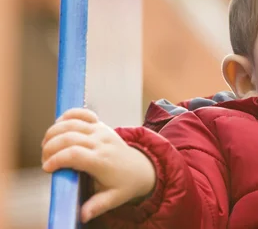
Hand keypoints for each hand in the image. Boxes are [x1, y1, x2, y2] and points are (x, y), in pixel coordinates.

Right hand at [42, 108, 155, 222]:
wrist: (141, 168)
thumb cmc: (124, 185)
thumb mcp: (114, 199)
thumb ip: (97, 206)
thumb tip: (83, 216)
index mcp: (102, 161)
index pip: (75, 154)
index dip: (57, 159)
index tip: (47, 168)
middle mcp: (101, 143)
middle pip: (69, 137)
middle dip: (50, 147)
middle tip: (44, 160)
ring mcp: (101, 131)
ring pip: (73, 123)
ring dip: (54, 131)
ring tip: (47, 145)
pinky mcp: (100, 125)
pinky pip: (82, 114)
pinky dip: (68, 115)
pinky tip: (59, 124)